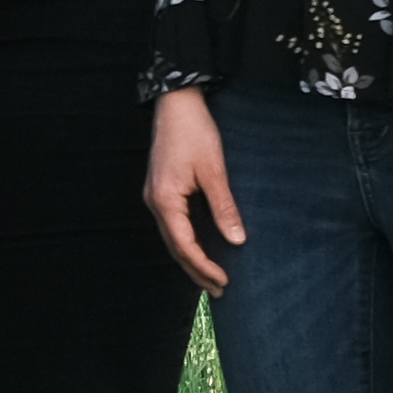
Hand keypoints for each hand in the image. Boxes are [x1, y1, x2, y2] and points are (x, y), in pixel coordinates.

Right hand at [144, 87, 242, 291]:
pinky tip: (200, 247)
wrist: (176, 102)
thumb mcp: (214, 170)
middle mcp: (155, 202)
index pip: (184, 245)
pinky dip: (186, 242)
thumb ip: (224, 207)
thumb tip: (237, 240)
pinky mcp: (161, 190)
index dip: (204, 266)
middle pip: (175, 247)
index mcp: (165, 200)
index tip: (224, 282)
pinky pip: (172, 225)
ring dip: (191, 259)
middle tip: (219, 290)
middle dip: (196, 271)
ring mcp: (155, 196)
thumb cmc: (194, 131)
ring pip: (172, 238)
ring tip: (211, 277)